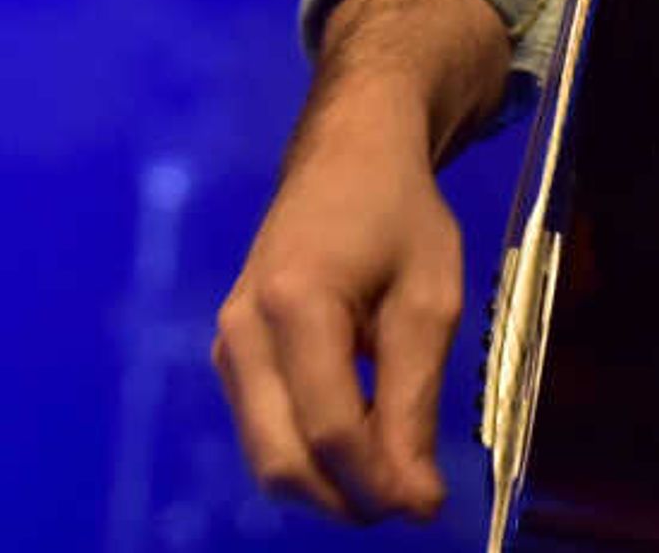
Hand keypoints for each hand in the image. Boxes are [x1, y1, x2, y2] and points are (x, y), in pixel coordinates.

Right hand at [210, 0, 499, 522]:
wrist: (347, 153)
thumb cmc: (398, 214)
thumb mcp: (428, 301)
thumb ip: (414, 402)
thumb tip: (417, 503)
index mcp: (294, 304)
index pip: (329, 431)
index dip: (380, 484)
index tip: (431, 506)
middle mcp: (242, 330)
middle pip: (281, 462)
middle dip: (348, 498)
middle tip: (410, 497)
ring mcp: (227, 343)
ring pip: (267, 458)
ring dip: (328, 485)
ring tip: (391, 467)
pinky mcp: (229, 352)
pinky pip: (263, 431)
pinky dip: (309, 456)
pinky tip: (359, 438)